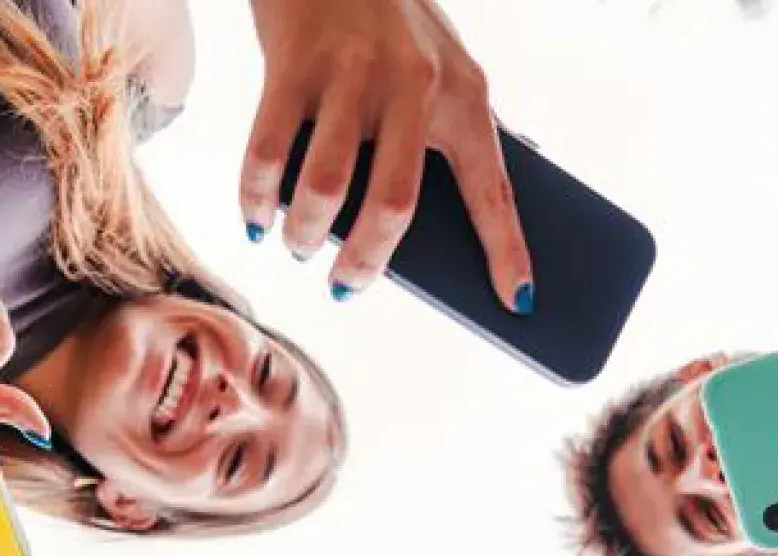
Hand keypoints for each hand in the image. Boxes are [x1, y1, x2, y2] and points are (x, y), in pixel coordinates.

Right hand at [240, 0, 532, 308]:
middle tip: (347, 288)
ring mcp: (351, 74)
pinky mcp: (293, 62)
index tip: (520, 304)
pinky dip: (257, 200)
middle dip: (367, 264)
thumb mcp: (442, 63)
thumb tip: (456, 222)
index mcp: (464, 94)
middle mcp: (414, 84)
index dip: (508, 251)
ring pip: (323, 188)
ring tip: (299, 247)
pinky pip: (267, 153)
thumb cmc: (390, 20)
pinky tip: (257, 220)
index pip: (493, 189)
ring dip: (305, 235)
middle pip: (393, 206)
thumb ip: (450, 129)